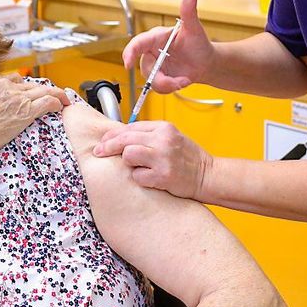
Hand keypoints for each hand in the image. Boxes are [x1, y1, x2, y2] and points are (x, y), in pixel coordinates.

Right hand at [0, 74, 70, 151]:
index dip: (20, 87)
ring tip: (63, 98)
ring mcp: (16, 97)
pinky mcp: (26, 110)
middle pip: (28, 83)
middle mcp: (4, 86)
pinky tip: (61, 106)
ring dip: (55, 94)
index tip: (25, 93)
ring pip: (43, 89)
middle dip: (38, 90)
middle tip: (47, 96)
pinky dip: (57, 102)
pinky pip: (48, 101)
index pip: (11, 79)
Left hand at [92, 120, 212, 199]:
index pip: (130, 127)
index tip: (103, 142)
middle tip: (99, 152)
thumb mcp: (172, 138)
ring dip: (129, 163)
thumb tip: (121, 138)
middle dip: (108, 146)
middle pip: (125, 139)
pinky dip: (140, 179)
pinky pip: (137, 176)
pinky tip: (149, 179)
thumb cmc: (189, 158)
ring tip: (139, 167)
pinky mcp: (162, 176)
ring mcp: (163, 158)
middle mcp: (163, 140)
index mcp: (164, 128)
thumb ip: (150, 135)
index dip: (112, 135)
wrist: (207, 175)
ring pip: (128, 155)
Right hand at [122, 0, 213, 92]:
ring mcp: (155, 66)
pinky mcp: (159, 78)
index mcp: (156, 37)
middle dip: (161, 78)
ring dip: (168, 84)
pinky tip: (182, 81)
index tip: (127, 63)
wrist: (206, 62)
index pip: (138, 43)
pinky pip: (158, 87)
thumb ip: (189, 11)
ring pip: (151, 80)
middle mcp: (152, 51)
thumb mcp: (194, 28)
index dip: (130, 52)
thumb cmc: (199, 43)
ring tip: (184, 80)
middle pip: (145, 67)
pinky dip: (171, 87)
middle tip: (178, 81)